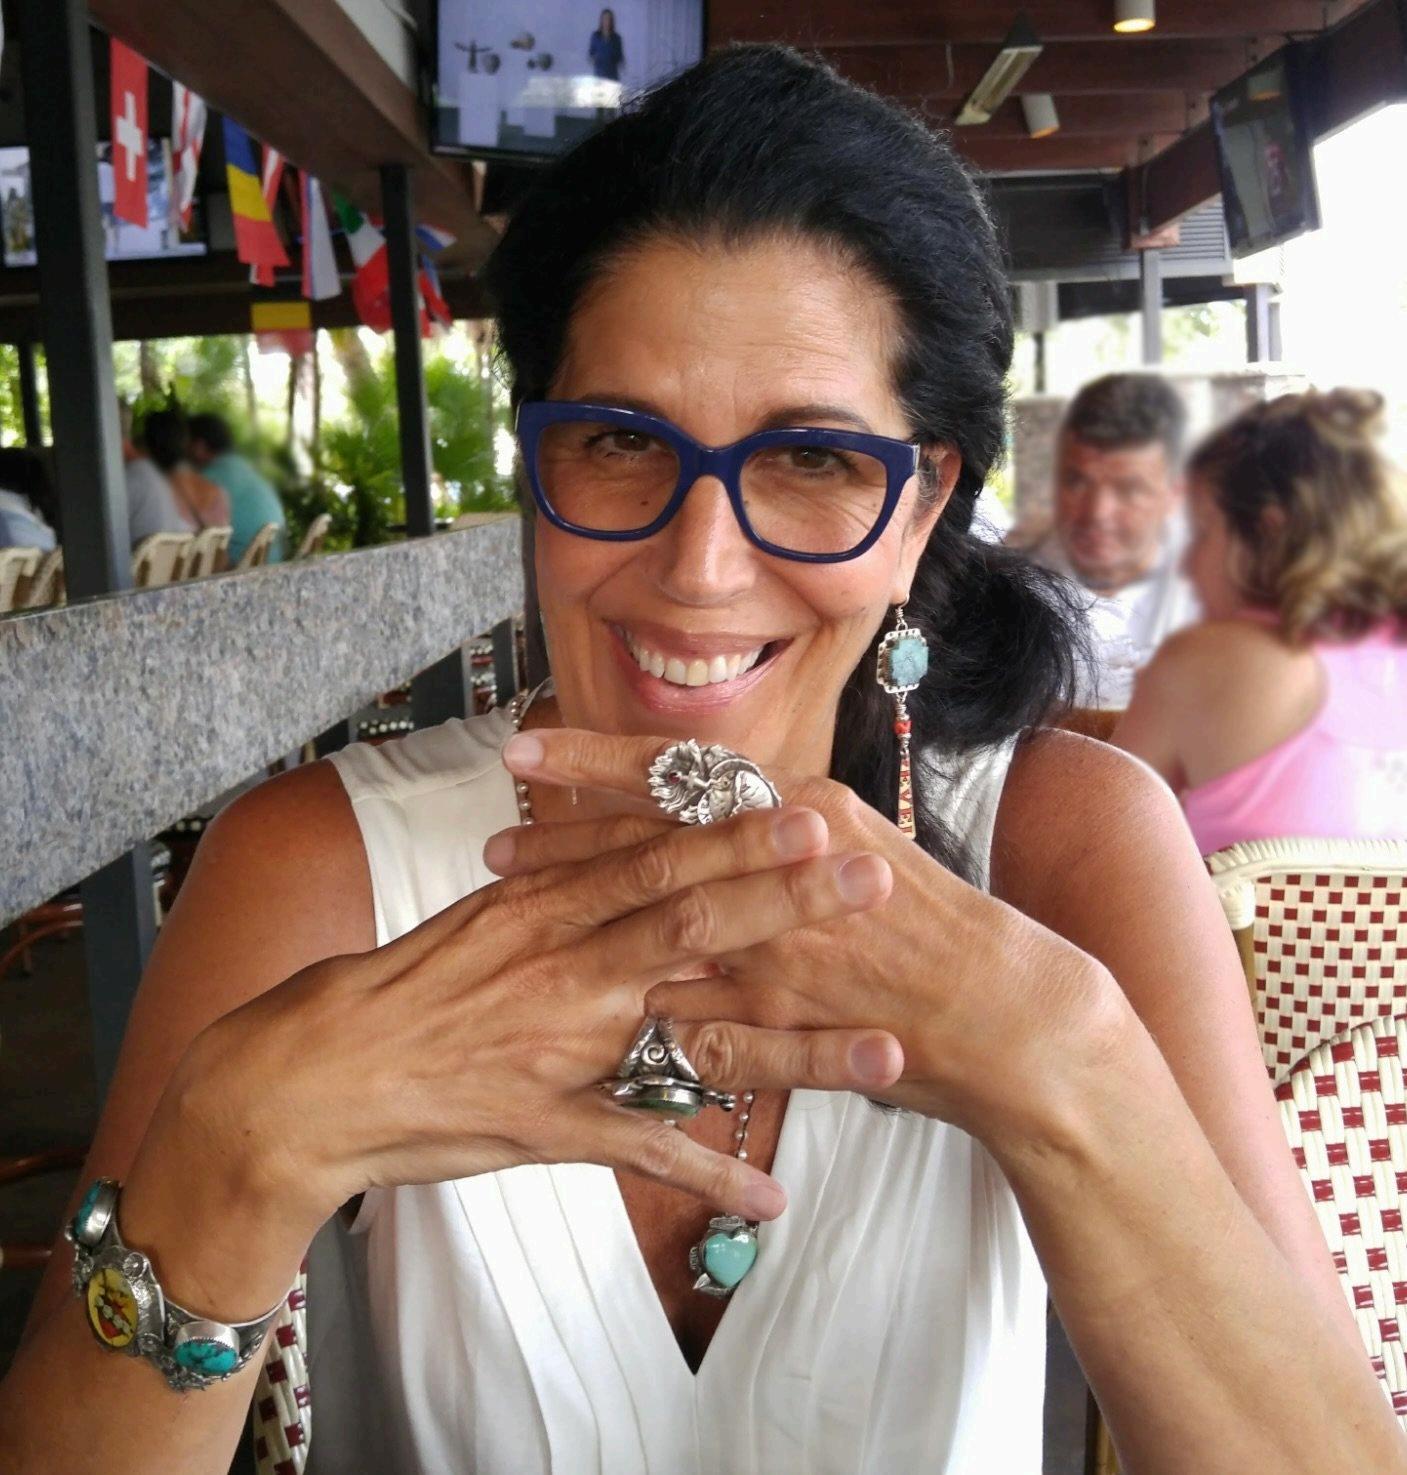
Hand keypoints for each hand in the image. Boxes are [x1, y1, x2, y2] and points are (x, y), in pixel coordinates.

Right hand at [177, 792, 904, 1239]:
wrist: (304, 1080)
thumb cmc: (387, 991)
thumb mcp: (473, 918)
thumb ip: (551, 886)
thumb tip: (614, 846)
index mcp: (542, 908)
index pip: (657, 857)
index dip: (738, 834)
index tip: (813, 811)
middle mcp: (563, 967)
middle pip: (693, 922)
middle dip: (789, 899)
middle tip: (872, 874)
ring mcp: (563, 1049)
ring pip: (694, 1035)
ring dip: (794, 1044)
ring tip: (880, 1050)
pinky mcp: (548, 1127)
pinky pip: (640, 1150)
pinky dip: (708, 1171)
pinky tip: (773, 1191)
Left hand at [498, 728, 1116, 1152]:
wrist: (1008, 1011)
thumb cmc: (933, 926)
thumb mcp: (858, 848)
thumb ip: (784, 829)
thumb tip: (721, 807)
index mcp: (804, 809)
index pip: (683, 774)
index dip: (597, 762)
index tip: (528, 752)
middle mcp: (784, 863)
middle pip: (648, 839)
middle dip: (563, 835)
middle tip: (494, 834)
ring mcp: (779, 944)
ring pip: (653, 923)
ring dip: (583, 915)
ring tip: (510, 904)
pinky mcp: (785, 1021)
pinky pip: (690, 1019)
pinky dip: (642, 1012)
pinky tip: (587, 1006)